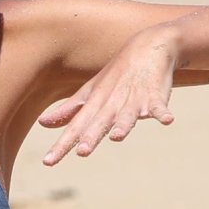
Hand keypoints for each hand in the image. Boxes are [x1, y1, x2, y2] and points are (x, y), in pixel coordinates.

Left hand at [38, 30, 176, 165]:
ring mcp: (133, 99)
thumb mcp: (90, 92)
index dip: (62, 145)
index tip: (48, 162)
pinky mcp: (155, 95)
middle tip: (82, 152)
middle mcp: (111, 103)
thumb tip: (42, 123)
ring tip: (118, 136)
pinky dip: (162, 112)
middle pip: (99, 122)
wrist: (147, 46)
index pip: (75, 127)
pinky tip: (167, 120)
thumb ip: (69, 111)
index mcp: (94, 104)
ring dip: (123, 124)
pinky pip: (159, 105)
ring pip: (127, 114)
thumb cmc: (115, 75)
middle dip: (91, 136)